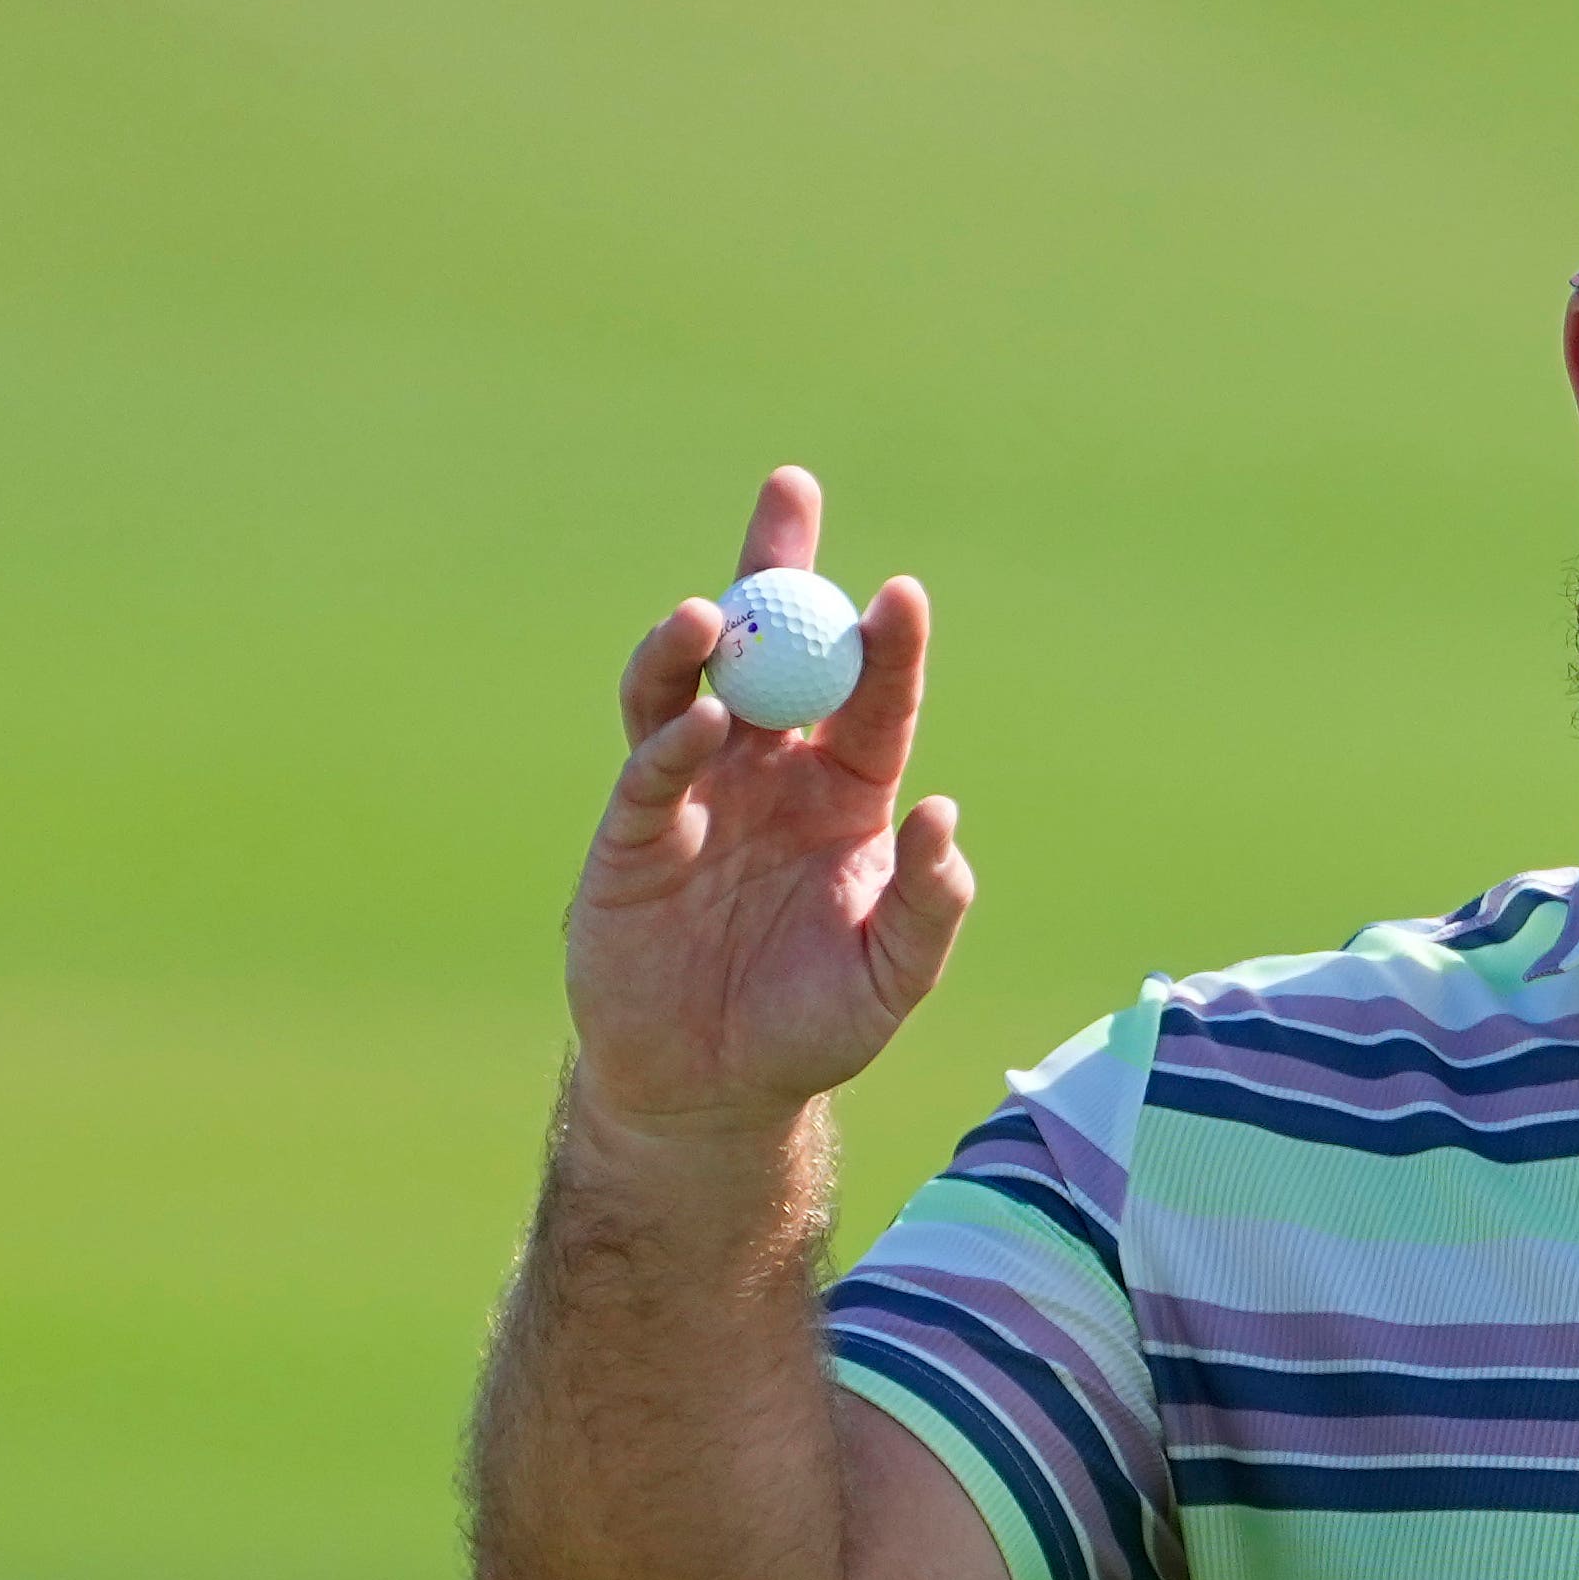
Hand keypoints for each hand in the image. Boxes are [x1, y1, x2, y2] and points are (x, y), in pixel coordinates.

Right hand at [567, 467, 974, 1130]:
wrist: (714, 1090)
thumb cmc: (814, 1028)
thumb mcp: (893, 977)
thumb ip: (928, 904)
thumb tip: (943, 818)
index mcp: (846, 795)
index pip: (872, 698)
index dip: (886, 644)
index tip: (899, 594)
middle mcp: (770, 774)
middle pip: (775, 652)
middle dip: (778, 569)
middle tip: (789, 488)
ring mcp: (697, 794)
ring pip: (692, 688)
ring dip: (700, 644)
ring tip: (718, 611)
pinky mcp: (635, 834)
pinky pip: (649, 769)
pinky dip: (669, 740)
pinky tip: (698, 722)